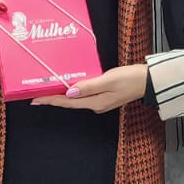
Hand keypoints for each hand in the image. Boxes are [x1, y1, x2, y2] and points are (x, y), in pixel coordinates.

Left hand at [32, 64, 147, 111]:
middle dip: (53, 98)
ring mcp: (100, 101)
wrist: (148, 81)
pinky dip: (74, 90)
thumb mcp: (108, 80)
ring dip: (62, 95)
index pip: (67, 102)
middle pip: (69, 102)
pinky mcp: (105, 95)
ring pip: (76, 99)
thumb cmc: (130, 79)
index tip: (35, 99)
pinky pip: (84, 94)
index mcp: (95, 102)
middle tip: (36, 95)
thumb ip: (88, 86)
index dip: (50, 100)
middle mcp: (96, 104)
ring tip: (49, 90)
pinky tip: (70, 85)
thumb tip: (69, 92)